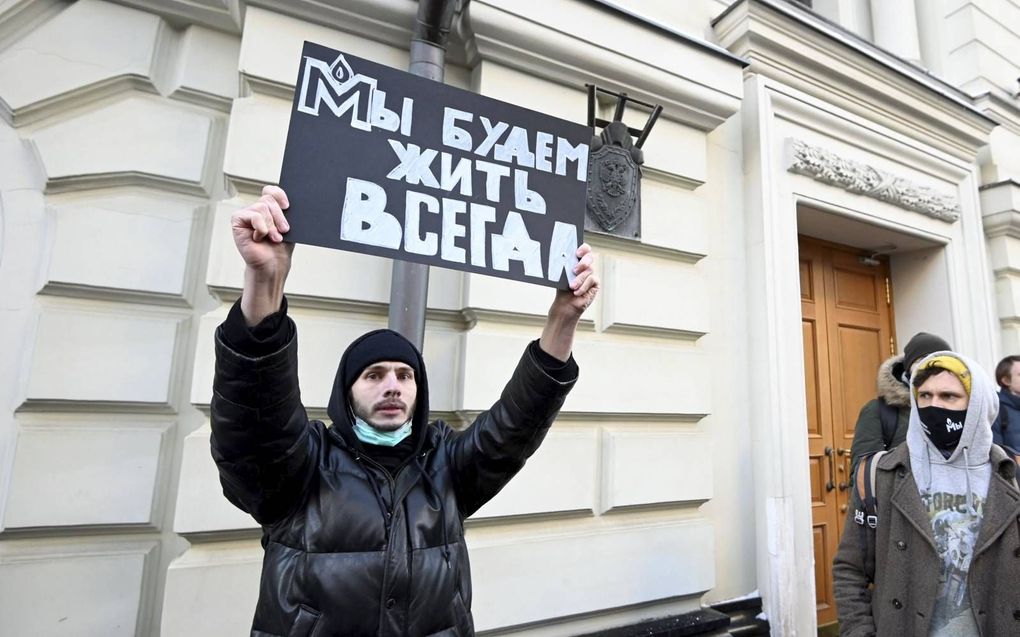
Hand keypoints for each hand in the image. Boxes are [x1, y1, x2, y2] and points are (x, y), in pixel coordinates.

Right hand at [232, 185, 292, 325]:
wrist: (273, 265)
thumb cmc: (280, 248)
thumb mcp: (288, 227)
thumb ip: (286, 213)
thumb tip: (289, 202)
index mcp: (268, 208)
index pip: (271, 190)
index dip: (279, 194)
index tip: (288, 206)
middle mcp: (256, 208)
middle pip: (268, 199)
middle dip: (279, 216)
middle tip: (284, 230)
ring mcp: (246, 214)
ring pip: (262, 208)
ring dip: (271, 226)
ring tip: (274, 238)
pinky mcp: (237, 220)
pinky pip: (254, 216)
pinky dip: (261, 228)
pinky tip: (259, 238)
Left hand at [551, 243, 598, 318]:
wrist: (564, 303)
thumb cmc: (562, 288)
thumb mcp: (561, 275)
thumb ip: (564, 266)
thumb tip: (561, 258)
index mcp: (576, 260)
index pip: (584, 249)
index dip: (583, 249)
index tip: (577, 253)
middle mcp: (585, 266)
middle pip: (589, 257)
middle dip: (583, 263)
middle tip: (574, 270)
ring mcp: (590, 274)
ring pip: (589, 270)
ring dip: (579, 279)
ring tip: (572, 287)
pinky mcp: (595, 283)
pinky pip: (592, 280)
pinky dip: (583, 286)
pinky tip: (576, 292)